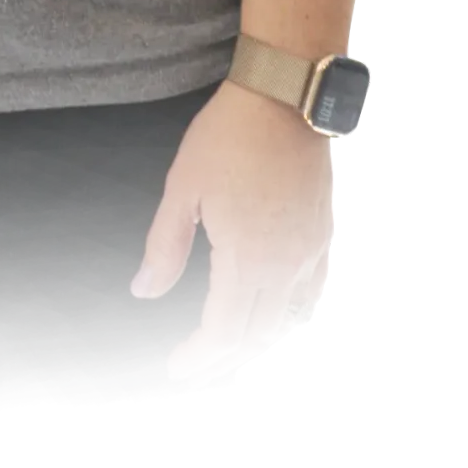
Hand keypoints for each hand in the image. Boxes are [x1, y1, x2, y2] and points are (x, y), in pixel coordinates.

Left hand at [131, 80, 332, 388]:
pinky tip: (275, 317)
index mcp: (246, 256)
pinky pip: (310, 296)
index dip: (197, 355)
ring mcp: (308, 252)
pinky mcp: (322, 237)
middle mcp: (283, 263)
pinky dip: (289, 317)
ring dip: (255, 344)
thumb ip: (164, 245)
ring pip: (285, 322)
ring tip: (229, 352)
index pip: (221, 331)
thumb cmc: (232, 133)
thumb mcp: (182, 187)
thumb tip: (144, 286)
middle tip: (198, 370)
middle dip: (222, 359)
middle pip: (254, 336)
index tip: (178, 365)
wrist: (283, 98)